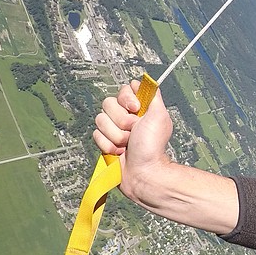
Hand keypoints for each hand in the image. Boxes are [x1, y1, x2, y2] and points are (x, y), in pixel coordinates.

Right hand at [93, 78, 173, 197]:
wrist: (143, 172)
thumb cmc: (153, 146)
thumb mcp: (160, 115)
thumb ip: (153, 95)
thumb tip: (147, 81)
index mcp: (139, 108)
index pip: (123, 90)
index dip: (127, 99)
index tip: (136, 109)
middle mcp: (125, 116)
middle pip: (108, 103)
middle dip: (121, 120)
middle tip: (133, 131)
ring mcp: (114, 129)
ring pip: (100, 119)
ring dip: (115, 135)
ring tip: (127, 144)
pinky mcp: (104, 142)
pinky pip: (96, 135)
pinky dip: (108, 145)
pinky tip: (119, 152)